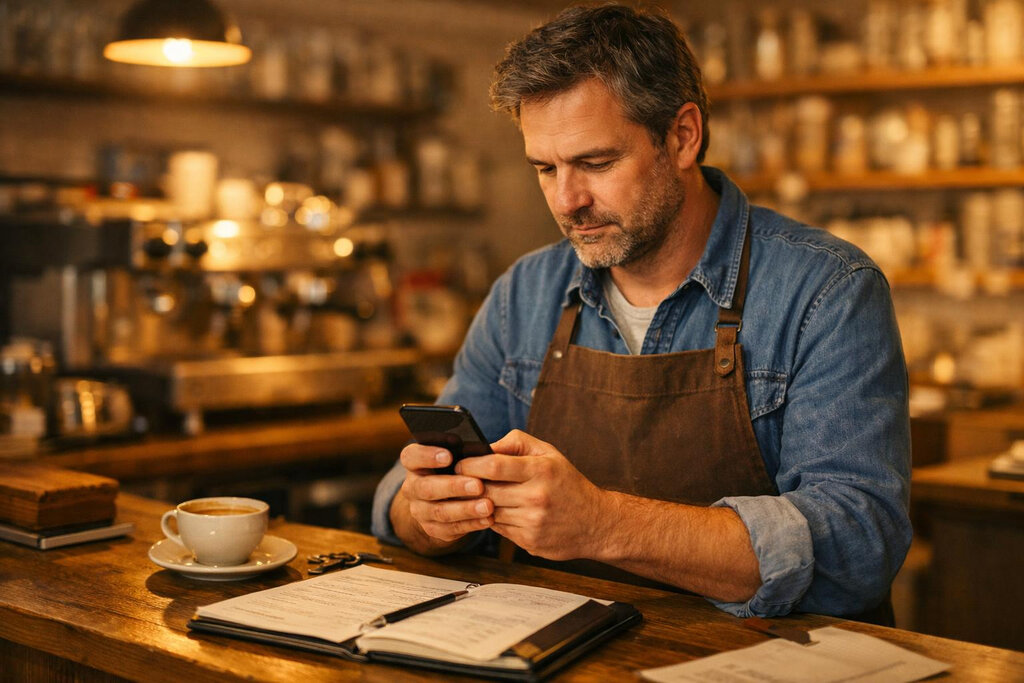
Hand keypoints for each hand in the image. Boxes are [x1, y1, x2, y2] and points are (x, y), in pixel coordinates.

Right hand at [397, 443, 493, 543]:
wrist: (441, 500)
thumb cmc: (453, 469)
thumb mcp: (453, 456)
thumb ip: (461, 452)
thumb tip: (481, 452)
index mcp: (414, 463)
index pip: (411, 456)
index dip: (428, 456)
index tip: (449, 456)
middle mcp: (412, 487)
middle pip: (426, 487)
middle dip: (454, 486)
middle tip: (478, 485)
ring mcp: (419, 510)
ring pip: (440, 511)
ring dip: (466, 509)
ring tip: (488, 506)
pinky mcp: (432, 528)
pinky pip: (450, 528)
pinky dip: (471, 524)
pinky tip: (488, 519)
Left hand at [457, 430, 607, 560]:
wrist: (596, 523)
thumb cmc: (569, 484)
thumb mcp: (549, 453)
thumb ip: (516, 442)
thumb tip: (486, 446)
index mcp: (541, 470)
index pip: (494, 465)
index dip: (470, 464)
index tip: (459, 464)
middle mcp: (537, 497)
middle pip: (487, 491)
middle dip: (468, 486)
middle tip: (458, 481)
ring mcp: (533, 522)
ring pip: (489, 512)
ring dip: (478, 505)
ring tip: (476, 496)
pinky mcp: (529, 541)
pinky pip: (498, 529)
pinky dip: (494, 520)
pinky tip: (498, 511)